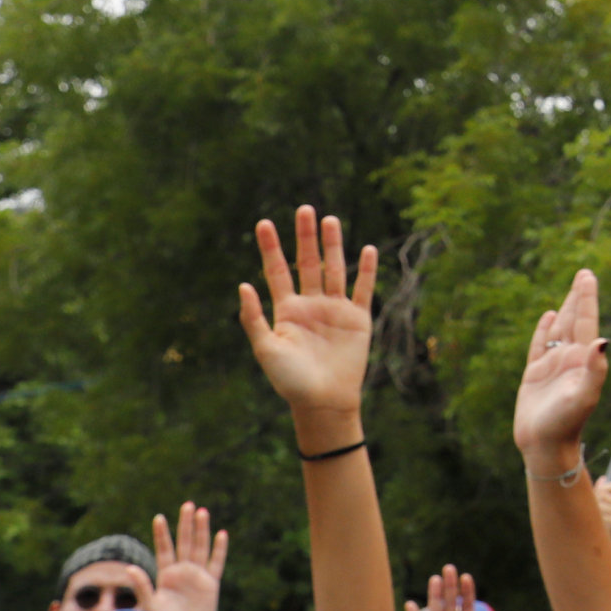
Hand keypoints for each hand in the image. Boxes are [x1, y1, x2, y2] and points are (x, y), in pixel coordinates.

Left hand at [151, 503, 228, 610]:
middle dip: (185, 524)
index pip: (164, 549)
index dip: (162, 534)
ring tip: (201, 511)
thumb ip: (142, 586)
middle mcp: (182, 572)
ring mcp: (197, 576)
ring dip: (201, 530)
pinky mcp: (211, 584)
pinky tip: (221, 534)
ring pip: (200, 547)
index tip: (159, 517)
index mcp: (166, 575)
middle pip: (184, 542)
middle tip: (187, 504)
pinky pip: (216, 563)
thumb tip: (129, 568)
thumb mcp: (150, 604)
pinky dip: (219, 549)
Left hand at [239, 208, 376, 427]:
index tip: (264, 223)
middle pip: (309, 262)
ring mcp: (335, 310)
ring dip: (333, 245)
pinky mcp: (358, 319)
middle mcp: (311, 304)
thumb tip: (243, 285)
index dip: (271, 247)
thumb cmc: (289, 381)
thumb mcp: (266, 349)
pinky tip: (367, 249)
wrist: (322, 402)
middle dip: (305, 237)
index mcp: (287, 310)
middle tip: (305, 209)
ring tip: (330, 220)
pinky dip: (366, 270)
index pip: (278, 270)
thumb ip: (254, 318)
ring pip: (334, 269)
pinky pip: (362, 289)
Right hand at [513, 270, 610, 476]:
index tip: (587, 276)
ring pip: (558, 330)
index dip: (587, 298)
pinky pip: (539, 346)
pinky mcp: (535, 376)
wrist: (546, 447)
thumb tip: (603, 341)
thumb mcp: (584, 396)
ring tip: (570, 292)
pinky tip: (548, 317)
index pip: (586, 321)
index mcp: (582, 360)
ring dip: (564, 310)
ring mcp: (552, 366)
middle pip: (574, 320)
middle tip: (584, 274)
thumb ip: (596, 370)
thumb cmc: (567, 424)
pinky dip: (543, 330)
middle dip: (579, 297)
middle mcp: (569, 359)